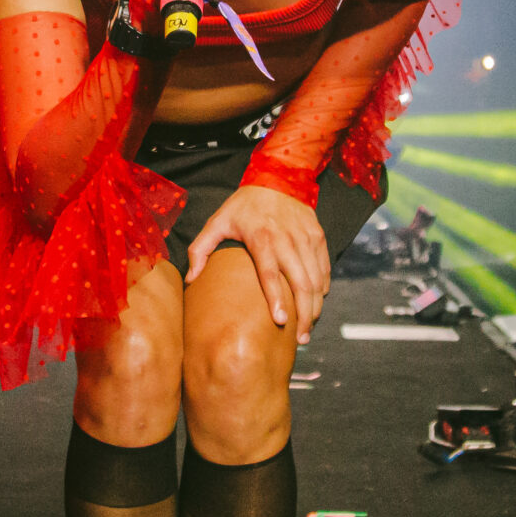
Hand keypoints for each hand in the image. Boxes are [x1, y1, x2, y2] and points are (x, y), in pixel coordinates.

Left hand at [185, 184, 329, 342]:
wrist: (279, 177)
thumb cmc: (244, 205)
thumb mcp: (217, 221)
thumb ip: (200, 249)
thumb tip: (191, 279)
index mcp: (262, 238)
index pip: (271, 274)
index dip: (278, 299)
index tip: (281, 322)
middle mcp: (287, 240)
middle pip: (301, 283)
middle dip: (304, 315)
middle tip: (300, 339)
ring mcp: (306, 239)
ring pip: (316, 280)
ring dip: (315, 307)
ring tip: (308, 329)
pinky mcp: (318, 237)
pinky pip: (324, 269)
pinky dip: (322, 290)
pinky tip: (316, 304)